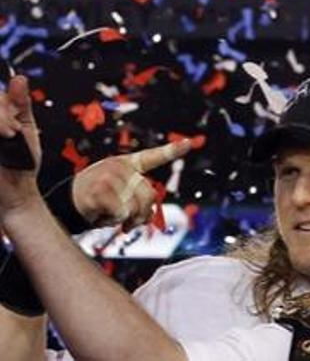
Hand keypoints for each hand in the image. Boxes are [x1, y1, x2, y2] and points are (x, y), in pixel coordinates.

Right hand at [0, 76, 41, 214]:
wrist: (16, 191)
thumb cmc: (22, 163)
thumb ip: (20, 104)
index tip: (15, 124)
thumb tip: (19, 78)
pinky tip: (3, 140)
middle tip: (13, 132)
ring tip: (9, 137)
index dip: (3, 104)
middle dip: (1, 114)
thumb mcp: (26, 128)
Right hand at [72, 139, 191, 230]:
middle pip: (148, 196)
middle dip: (141, 214)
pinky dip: (113, 219)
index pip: (153, 157)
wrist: (65, 205)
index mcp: (128, 165)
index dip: (172, 150)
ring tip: (112, 216)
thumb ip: (139, 203)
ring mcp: (109, 176)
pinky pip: (120, 211)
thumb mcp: (121, 199)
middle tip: (129, 222)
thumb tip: (150, 216)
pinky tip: (101, 214)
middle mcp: (120, 167)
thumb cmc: (97, 201)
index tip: (189, 143)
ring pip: (135, 207)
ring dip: (126, 219)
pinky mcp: (99, 189)